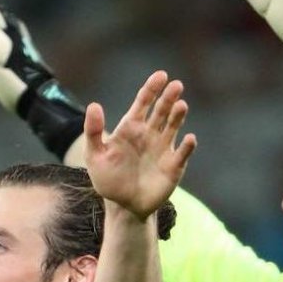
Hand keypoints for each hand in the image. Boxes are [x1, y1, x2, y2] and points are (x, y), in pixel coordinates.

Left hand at [84, 71, 196, 218]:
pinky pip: (182, 153)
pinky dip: (187, 146)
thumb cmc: (108, 179)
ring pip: (173, 126)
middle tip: (176, 85)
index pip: (144, 102)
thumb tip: (94, 105)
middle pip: (161, 110)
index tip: (161, 75)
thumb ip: (93, 131)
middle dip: (168, 97)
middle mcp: (150, 134)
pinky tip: (189, 139)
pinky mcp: (174, 165)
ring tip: (181, 105)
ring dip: (178, 116)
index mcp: (131, 128)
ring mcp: (163, 148)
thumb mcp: (94, 155)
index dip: (152, 88)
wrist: (124, 206)